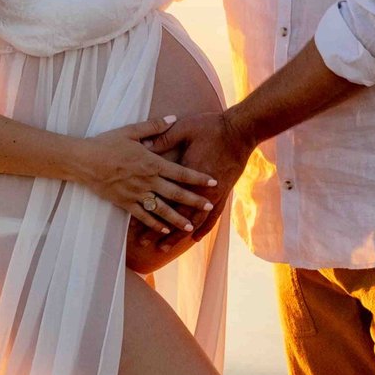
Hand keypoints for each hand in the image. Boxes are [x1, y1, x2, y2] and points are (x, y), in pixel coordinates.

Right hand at [75, 115, 217, 235]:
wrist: (83, 161)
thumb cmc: (106, 143)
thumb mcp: (131, 131)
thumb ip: (154, 126)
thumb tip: (174, 117)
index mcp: (151, 162)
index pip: (180, 172)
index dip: (198, 178)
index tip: (213, 182)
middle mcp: (147, 180)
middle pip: (175, 193)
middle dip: (194, 200)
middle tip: (209, 205)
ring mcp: (136, 194)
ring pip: (161, 209)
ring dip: (177, 218)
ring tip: (190, 226)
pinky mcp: (125, 203)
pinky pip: (143, 216)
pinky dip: (155, 224)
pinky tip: (164, 230)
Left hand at [143, 112, 253, 249]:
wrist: (241, 131)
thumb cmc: (211, 127)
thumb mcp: (184, 128)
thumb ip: (162, 137)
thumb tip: (142, 146)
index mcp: (186, 173)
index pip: (163, 198)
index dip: (148, 212)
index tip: (134, 224)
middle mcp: (199, 189)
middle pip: (176, 215)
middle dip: (158, 230)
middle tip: (144, 242)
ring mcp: (213, 194)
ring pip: (193, 222)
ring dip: (178, 235)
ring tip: (164, 247)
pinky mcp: (224, 194)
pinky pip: (212, 217)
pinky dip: (203, 228)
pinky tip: (195, 238)